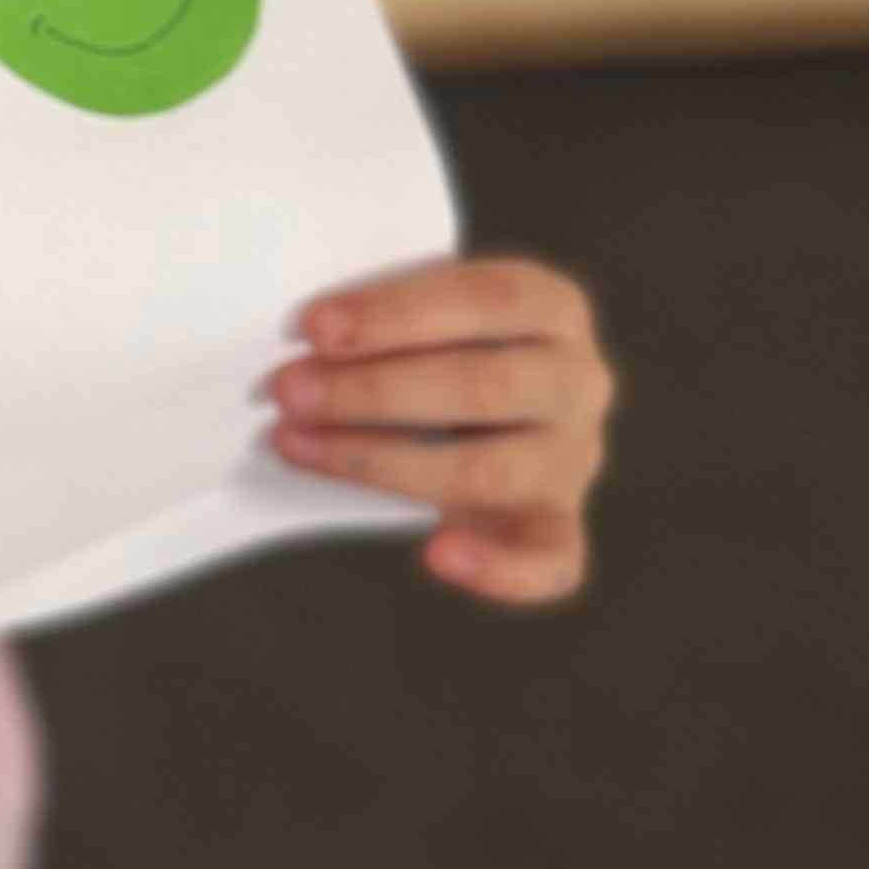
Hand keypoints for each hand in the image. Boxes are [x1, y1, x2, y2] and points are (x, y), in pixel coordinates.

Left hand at [263, 253, 615, 606]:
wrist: (492, 421)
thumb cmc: (440, 352)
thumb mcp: (432, 319)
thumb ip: (390, 322)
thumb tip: (305, 342)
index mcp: (554, 308)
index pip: (487, 299)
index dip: (398, 313)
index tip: (315, 328)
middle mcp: (578, 381)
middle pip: (483, 386)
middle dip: (373, 390)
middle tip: (289, 390)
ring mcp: (573, 459)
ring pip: (487, 469)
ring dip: (380, 461)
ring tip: (296, 443)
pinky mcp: (559, 527)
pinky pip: (547, 562)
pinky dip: (495, 568)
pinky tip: (437, 555)